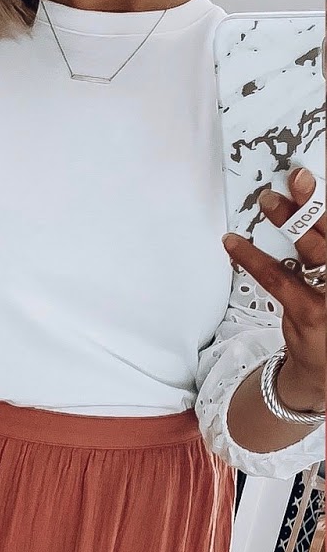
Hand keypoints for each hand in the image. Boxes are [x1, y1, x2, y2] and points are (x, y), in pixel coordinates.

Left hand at [224, 165, 325, 413]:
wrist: (326, 374)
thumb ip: (322, 254)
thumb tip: (305, 215)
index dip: (326, 207)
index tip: (315, 181)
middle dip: (316, 203)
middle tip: (298, 177)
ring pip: (314, 248)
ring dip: (290, 220)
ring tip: (270, 198)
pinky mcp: (310, 313)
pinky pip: (278, 278)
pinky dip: (253, 257)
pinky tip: (234, 242)